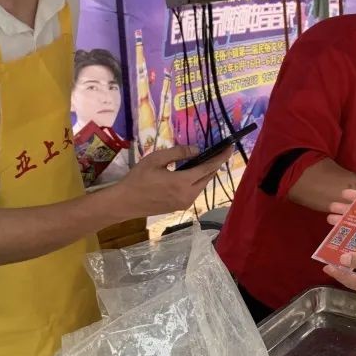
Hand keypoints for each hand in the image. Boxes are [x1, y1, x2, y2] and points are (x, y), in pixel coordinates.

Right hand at [112, 145, 231, 216]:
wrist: (125, 202)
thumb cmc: (138, 178)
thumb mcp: (156, 159)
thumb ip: (178, 153)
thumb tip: (197, 150)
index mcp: (182, 183)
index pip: (208, 168)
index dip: (221, 157)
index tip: (230, 148)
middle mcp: (188, 195)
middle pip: (208, 177)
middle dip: (216, 164)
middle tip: (220, 151)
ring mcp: (185, 203)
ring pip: (202, 185)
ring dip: (206, 173)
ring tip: (208, 159)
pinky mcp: (180, 207)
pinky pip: (194, 191)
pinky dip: (198, 180)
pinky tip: (195, 172)